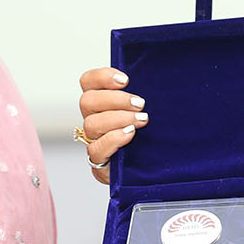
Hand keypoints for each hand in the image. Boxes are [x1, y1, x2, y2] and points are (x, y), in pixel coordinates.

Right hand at [77, 66, 147, 182]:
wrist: (149, 165)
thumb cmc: (147, 133)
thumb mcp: (145, 109)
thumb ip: (141, 94)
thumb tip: (156, 78)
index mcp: (100, 101)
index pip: (88, 81)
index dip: (102, 77)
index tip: (125, 80)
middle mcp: (93, 118)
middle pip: (87, 101)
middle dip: (116, 99)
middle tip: (140, 103)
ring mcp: (94, 140)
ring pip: (92, 124)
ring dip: (118, 119)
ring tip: (141, 120)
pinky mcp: (99, 160)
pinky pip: (96, 150)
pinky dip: (113, 139)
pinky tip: (130, 134)